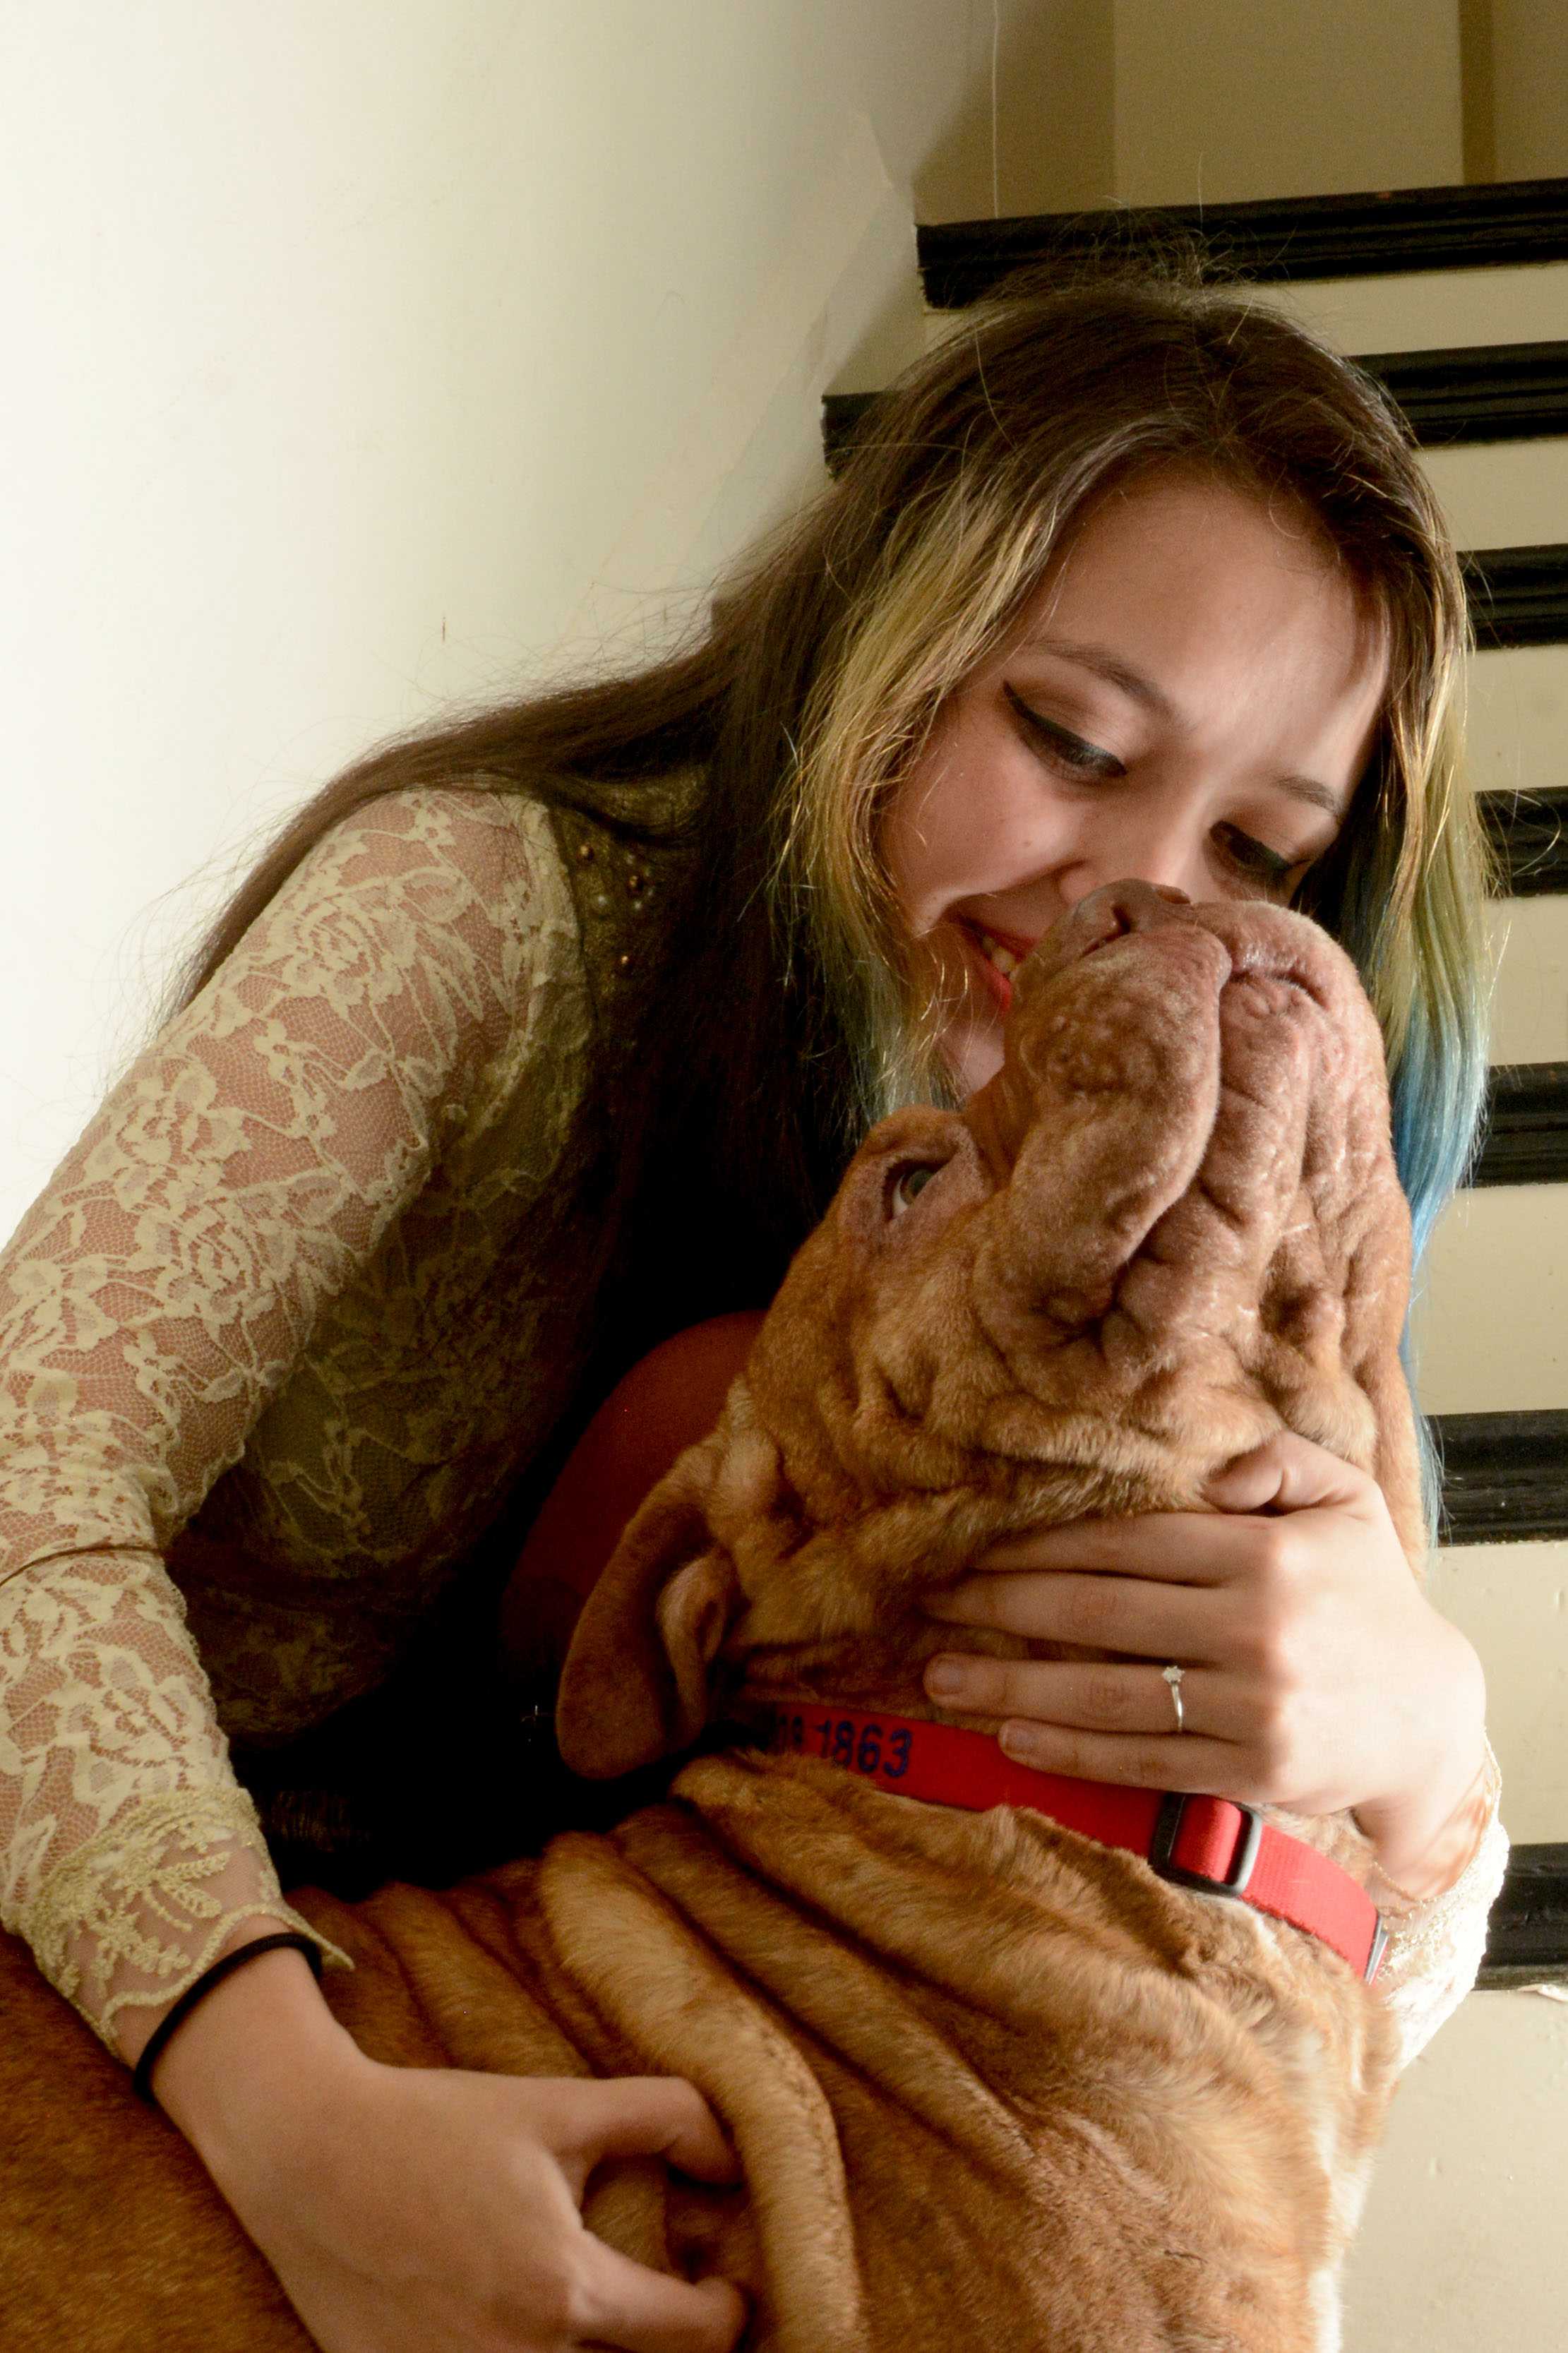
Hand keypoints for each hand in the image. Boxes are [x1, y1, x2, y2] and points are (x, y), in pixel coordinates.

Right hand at [163, 1961, 746, 2352]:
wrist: (308, 2155)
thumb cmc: (436, 2125)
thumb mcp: (560, 2105)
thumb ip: (663, 2117)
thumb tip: (733, 2158)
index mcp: (563, 2291)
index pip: (693, 2337)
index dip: (725, 2311)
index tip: (723, 2291)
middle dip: (660, 2348)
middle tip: (665, 2308)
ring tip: (599, 2318)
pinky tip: (521, 2325)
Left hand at [922, 1431, 1488, 1888]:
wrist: (1428, 1717)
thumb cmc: (1369, 1595)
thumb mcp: (1345, 1500)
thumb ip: (1278, 1458)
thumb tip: (1209, 1471)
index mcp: (1263, 1555)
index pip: (1125, 1546)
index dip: (1041, 1549)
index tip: (976, 1553)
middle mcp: (1253, 1629)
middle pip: (1098, 1615)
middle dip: (1003, 1608)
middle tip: (933, 1604)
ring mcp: (1250, 1707)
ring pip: (1106, 1695)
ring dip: (1013, 1684)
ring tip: (943, 1674)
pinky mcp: (1249, 1772)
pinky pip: (1140, 1760)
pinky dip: (1070, 1752)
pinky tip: (1011, 1736)